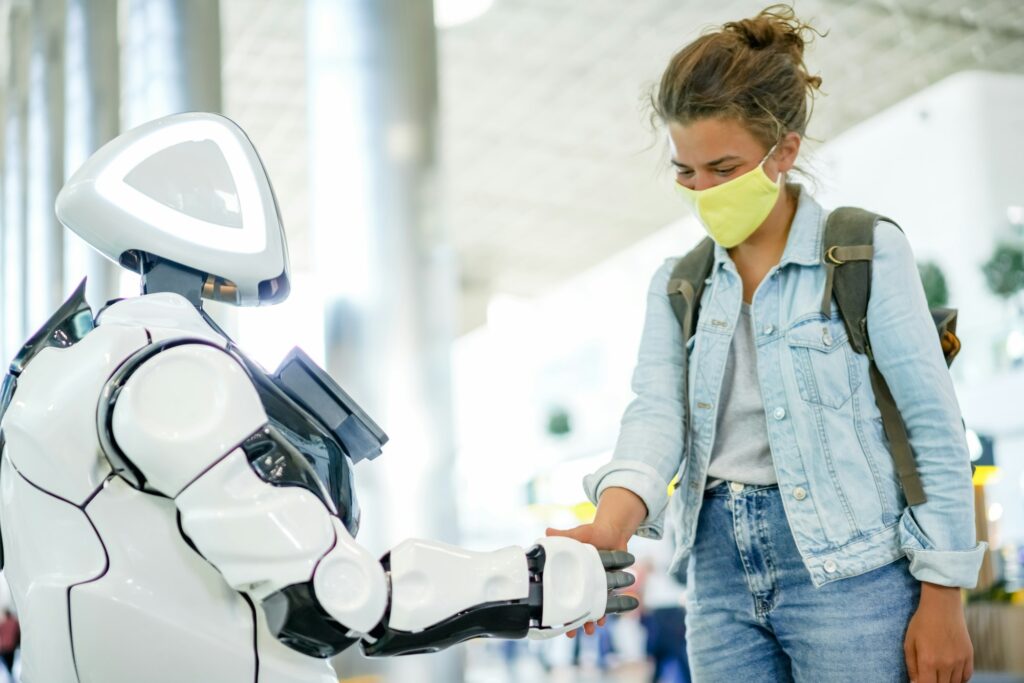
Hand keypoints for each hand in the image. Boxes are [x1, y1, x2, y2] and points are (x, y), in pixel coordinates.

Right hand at [546, 521, 631, 637]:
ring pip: (591, 606)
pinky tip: (606, 619)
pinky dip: (607, 610)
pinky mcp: (609, 585)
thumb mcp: (578, 534)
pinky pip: (607, 601)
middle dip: (573, 620)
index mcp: (572, 571)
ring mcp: (596, 585)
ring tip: (591, 630)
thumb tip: (546, 531)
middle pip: (575, 604)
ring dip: (590, 619)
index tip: (552, 619)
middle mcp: (582, 581)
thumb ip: (563, 535)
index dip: (557, 605)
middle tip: (571, 634)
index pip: (561, 590)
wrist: (614, 532)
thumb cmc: (593, 532)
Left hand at [904, 583, 972, 682]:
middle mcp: (946, 664)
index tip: (920, 681)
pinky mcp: (969, 656)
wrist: (942, 605)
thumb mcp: (909, 643)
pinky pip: (966, 677)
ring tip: (937, 672)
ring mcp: (960, 661)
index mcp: (928, 661)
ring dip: (945, 681)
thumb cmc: (922, 623)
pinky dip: (958, 679)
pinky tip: (950, 673)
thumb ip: (912, 667)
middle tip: (928, 674)